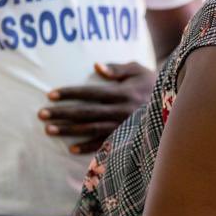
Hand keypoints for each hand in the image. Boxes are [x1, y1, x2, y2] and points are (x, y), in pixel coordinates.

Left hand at [40, 62, 155, 153]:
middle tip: (41, 113)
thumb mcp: (139, 70)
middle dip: (62, 113)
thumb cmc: (152, 84)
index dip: (69, 93)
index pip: (90, 93)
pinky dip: (87, 146)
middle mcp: (120, 110)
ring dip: (68, 130)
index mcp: (121, 92)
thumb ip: (118, 68)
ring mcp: (122, 125)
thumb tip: (96, 67)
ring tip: (48, 129)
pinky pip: (104, 143)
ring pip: (90, 128)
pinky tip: (70, 148)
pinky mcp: (125, 137)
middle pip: (85, 112)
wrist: (175, 103)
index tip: (50, 95)